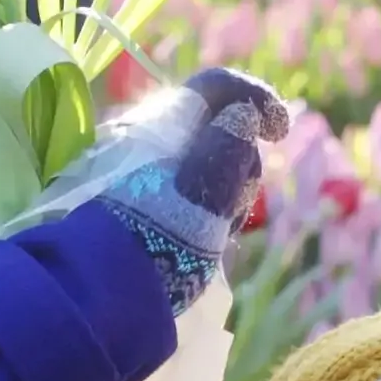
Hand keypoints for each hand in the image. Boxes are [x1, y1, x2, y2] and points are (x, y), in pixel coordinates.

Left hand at [94, 68, 292, 311]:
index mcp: (161, 124)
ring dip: (225, 187)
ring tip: (220, 227)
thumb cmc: (158, 239)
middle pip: (212, 128)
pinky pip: (183, 190)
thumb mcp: (204, 193)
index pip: (214, 87)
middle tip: (240, 200)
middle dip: (241, 157)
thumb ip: (228, 148)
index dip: (255, 98)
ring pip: (200, 162)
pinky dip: (203, 206)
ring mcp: (139, 172)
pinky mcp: (135, 204)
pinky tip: (203, 237)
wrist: (100, 293)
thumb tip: (241, 115)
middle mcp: (145, 138)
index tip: (280, 132)